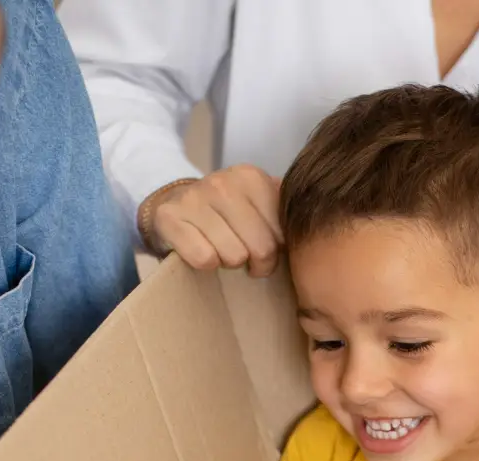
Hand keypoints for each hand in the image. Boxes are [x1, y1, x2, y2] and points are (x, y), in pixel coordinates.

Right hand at [142, 164, 282, 276]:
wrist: (174, 202)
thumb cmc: (226, 212)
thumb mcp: (258, 203)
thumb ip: (283, 211)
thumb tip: (309, 232)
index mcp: (251, 177)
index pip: (282, 233)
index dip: (278, 249)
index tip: (265, 246)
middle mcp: (222, 182)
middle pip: (261, 248)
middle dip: (257, 263)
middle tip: (246, 258)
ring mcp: (194, 198)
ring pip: (233, 256)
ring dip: (229, 263)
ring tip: (224, 252)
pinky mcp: (170, 217)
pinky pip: (204, 258)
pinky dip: (206, 264)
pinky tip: (205, 252)